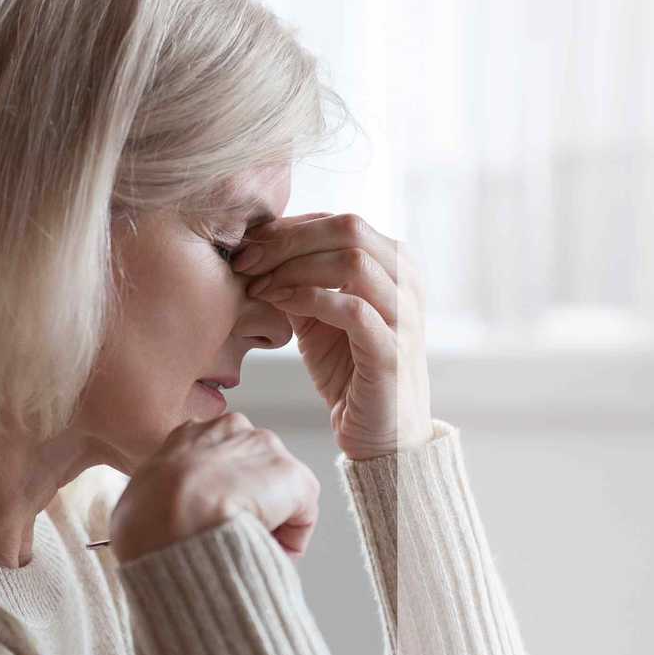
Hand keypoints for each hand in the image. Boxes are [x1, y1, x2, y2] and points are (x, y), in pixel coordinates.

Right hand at [109, 413, 319, 563]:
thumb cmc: (145, 520)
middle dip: (249, 504)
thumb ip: (159, 500)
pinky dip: (290, 540)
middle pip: (252, 472)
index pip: (217, 461)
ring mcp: (265, 450)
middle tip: (232, 537)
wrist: (171, 521)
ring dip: (268, 520)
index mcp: (189, 434)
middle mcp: (232, 429)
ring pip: (278, 492)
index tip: (212, 523)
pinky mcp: (293, 477)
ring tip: (246, 546)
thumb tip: (161, 523)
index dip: (217, 497)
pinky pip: (301, 516)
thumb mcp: (138, 500)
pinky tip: (265, 551)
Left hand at [232, 212, 433, 460]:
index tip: (246, 246)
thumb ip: (297, 280)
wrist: (378, 432)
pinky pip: (351, 309)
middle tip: (246, 261)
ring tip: (258, 286)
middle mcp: (407, 280)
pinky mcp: (392, 351)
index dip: (288, 227)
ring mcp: (405, 314)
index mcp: (394, 262)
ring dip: (294, 269)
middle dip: (288, 240)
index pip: (339, 222)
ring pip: (352, 261)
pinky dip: (307, 300)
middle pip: (348, 228)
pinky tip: (277, 305)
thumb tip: (255, 249)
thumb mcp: (317, 316)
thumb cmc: (348, 369)